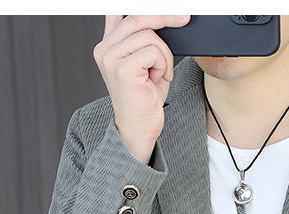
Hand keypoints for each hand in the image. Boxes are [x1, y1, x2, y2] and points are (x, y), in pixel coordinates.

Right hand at [93, 14, 190, 161]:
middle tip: (183, 18)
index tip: (167, 9)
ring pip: (149, 36)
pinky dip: (163, 65)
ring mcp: (111, 58)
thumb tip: (162, 15)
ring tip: (160, 73)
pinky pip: (153, 51)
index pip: (122, 13)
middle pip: (138, 17)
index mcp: (108, 45)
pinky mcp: (122, 69)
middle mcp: (105, 49)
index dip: (145, 9)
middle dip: (165, 16)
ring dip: (164, 55)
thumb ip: (144, 38)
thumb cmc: (144, 98)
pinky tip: (157, 79)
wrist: (139, 128)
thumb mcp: (145, 62)